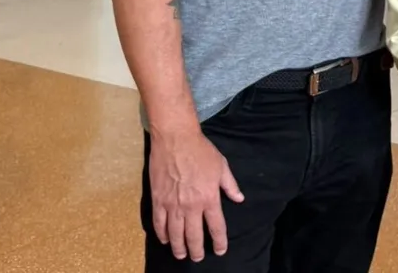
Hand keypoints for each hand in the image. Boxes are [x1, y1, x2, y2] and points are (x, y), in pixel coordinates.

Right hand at [148, 129, 243, 260]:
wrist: (176, 139)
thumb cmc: (202, 151)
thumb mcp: (222, 166)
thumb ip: (230, 185)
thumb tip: (239, 199)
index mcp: (209, 197)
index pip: (216, 226)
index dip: (219, 241)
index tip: (220, 250)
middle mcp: (191, 205)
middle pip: (194, 235)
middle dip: (197, 250)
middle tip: (198, 258)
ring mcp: (172, 204)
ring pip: (175, 233)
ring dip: (178, 247)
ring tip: (181, 255)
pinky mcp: (158, 200)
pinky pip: (159, 223)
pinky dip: (162, 234)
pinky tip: (166, 240)